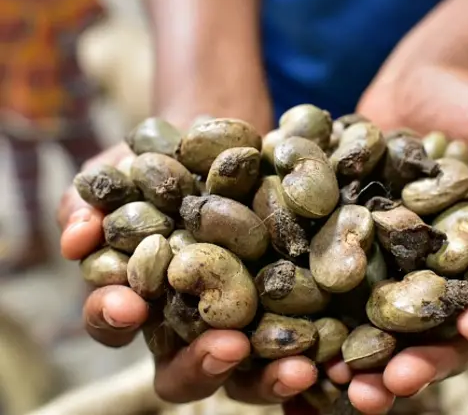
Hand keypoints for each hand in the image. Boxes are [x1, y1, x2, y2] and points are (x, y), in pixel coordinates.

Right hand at [58, 111, 319, 405]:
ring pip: (249, 375)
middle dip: (203, 364)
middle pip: (185, 371)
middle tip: (227, 346)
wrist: (223, 144)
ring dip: (270, 376)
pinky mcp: (292, 313)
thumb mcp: (117, 174)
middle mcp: (187, 326)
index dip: (113, 317)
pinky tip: (337, 348)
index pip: (114, 321)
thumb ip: (87, 204)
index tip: (129, 303)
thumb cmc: (160, 164)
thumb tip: (76, 239)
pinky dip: (320, 350)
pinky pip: (304, 345)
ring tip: (298, 365)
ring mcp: (241, 326)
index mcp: (139, 300)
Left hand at [324, 63, 467, 413]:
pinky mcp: (352, 249)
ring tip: (338, 381)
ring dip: (361, 358)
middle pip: (435, 330)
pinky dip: (318, 316)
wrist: (416, 81)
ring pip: (380, 324)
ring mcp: (394, 264)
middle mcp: (441, 272)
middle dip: (417, 360)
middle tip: (392, 384)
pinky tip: (299, 340)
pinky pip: (334, 286)